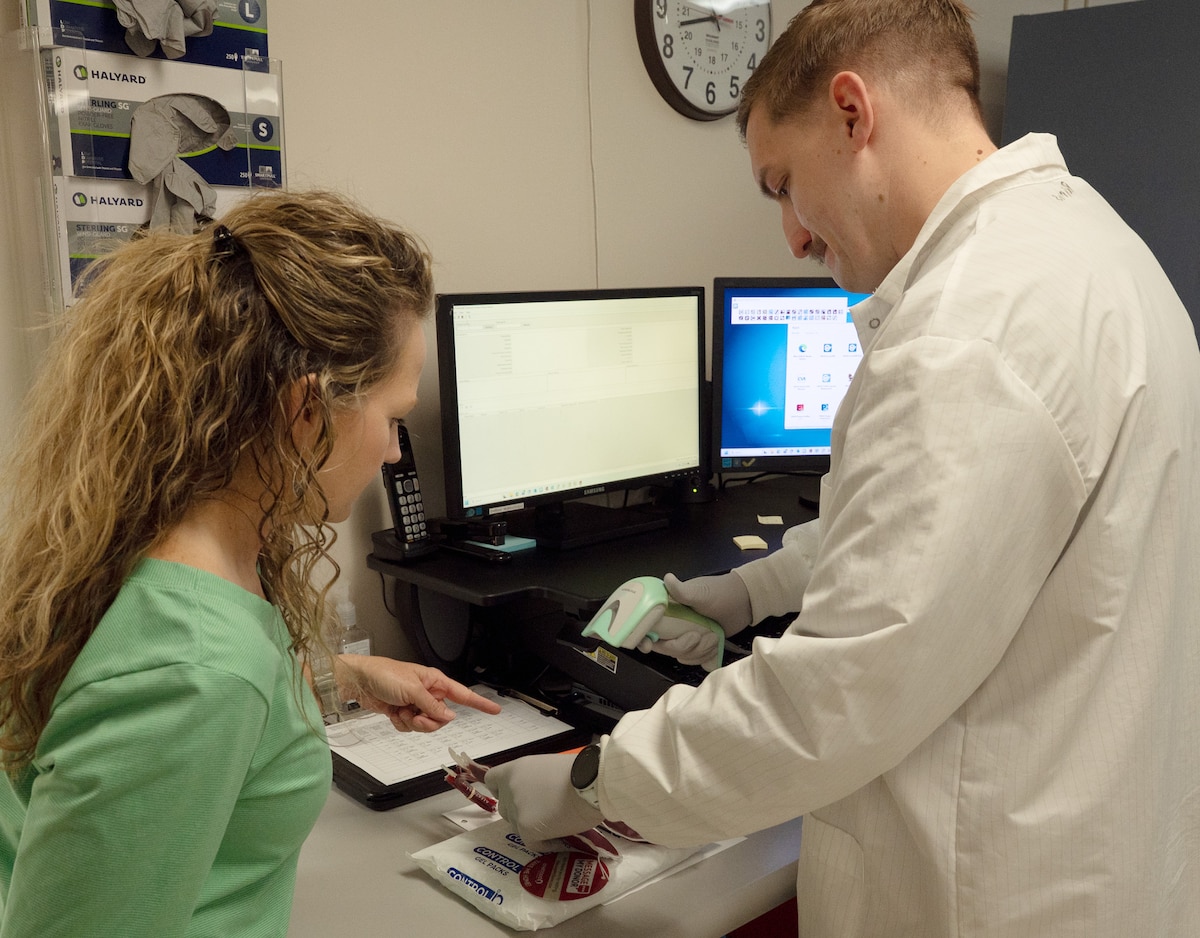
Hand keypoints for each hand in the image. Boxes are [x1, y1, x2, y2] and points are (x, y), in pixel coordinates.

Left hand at [335, 656, 500, 732]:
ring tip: (402, 711)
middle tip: (415, 714)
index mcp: (435, 682)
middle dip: (429, 721)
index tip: (495, 710)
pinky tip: (393, 712)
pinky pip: (410, 727)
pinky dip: (401, 723)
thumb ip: (432, 705)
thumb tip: (449, 717)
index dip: (479, 703)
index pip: (463, 694)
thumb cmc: (384, 675)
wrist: (359, 681)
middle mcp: (428, 693)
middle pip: (442, 717)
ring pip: (426, 725)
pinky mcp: (403, 712)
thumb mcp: (412, 690)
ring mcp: (415, 704)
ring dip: (413, 723)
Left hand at [486, 753, 603, 852]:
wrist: (591, 782)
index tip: (514, 796)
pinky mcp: (526, 829)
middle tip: (543, 812)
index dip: (501, 790)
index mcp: (514, 769)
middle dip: (519, 812)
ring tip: (555, 823)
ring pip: (516, 826)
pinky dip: (545, 842)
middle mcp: (510, 789)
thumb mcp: (548, 767)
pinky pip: (532, 842)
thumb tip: (535, 794)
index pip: (491, 781)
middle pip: (504, 808)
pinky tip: (560, 835)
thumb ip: (533, 779)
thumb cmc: (578, 771)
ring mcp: (516, 810)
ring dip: (531, 827)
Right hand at [635, 570, 751, 665]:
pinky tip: (715, 644)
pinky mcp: (699, 646)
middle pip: (664, 646)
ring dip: (698, 650)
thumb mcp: (701, 592)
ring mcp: (686, 636)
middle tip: (696, 636)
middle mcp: (673, 624)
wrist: (745, 602)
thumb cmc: (720, 593)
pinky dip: (705, 655)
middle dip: (681, 645)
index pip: (647, 626)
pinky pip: (694, 659)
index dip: (643, 637)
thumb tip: (666, 578)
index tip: (648, 644)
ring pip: (680, 655)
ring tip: (712, 636)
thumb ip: (682, 591)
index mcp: (667, 609)